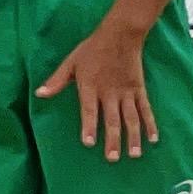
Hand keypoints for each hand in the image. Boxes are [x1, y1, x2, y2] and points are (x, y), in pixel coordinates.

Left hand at [35, 19, 157, 161]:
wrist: (120, 35)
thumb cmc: (91, 50)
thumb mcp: (70, 63)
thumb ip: (56, 81)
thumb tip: (40, 94)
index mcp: (90, 86)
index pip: (89, 110)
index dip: (89, 126)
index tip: (89, 143)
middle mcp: (109, 92)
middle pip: (112, 119)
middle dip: (113, 140)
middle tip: (112, 158)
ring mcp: (126, 92)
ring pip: (132, 118)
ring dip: (134, 137)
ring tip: (134, 155)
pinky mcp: (139, 89)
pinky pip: (146, 109)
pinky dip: (150, 124)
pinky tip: (153, 139)